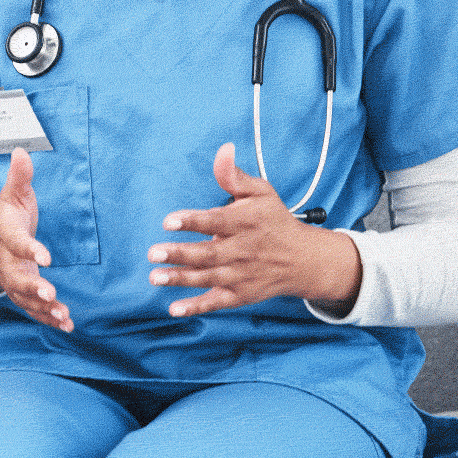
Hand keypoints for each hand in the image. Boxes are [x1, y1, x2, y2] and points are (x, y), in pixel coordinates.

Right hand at [0, 147, 71, 331]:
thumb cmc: (7, 219)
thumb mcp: (11, 195)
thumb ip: (19, 177)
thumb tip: (22, 150)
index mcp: (5, 234)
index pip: (16, 242)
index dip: (29, 249)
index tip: (46, 256)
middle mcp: (7, 261)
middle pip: (16, 277)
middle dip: (32, 287)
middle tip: (49, 293)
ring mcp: (13, 280)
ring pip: (24, 298)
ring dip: (43, 308)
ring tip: (63, 313)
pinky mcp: (21, 294)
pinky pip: (32, 310)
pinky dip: (48, 319)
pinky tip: (67, 324)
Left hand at [148, 142, 362, 317]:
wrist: (305, 260)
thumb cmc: (274, 220)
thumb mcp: (261, 192)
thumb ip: (234, 175)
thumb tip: (223, 149)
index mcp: (246, 222)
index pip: (216, 221)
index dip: (192, 221)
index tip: (168, 221)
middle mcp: (244, 250)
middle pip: (209, 253)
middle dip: (180, 254)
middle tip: (152, 253)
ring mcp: (242, 274)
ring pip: (209, 278)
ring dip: (181, 278)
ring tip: (155, 276)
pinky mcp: (241, 294)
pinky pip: (217, 302)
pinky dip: (197, 307)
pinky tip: (175, 309)